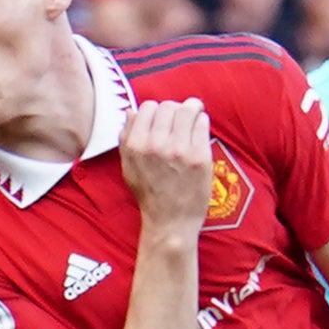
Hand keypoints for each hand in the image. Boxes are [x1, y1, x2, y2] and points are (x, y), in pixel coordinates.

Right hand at [120, 97, 212, 233]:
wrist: (170, 222)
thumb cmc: (149, 195)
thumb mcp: (128, 167)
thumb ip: (126, 138)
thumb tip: (131, 111)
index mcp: (136, 146)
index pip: (147, 107)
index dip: (156, 111)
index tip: (163, 118)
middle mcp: (156, 145)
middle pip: (168, 106)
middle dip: (174, 110)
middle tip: (180, 118)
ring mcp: (179, 150)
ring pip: (187, 109)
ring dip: (191, 109)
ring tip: (193, 115)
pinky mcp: (199, 156)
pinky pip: (202, 123)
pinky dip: (201, 122)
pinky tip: (199, 130)